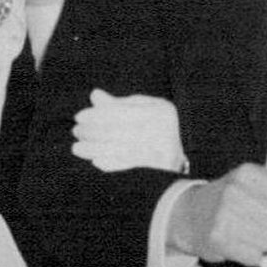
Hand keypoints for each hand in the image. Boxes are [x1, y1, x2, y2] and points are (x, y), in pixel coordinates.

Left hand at [71, 88, 187, 172]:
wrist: (190, 149)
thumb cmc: (162, 123)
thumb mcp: (146, 107)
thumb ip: (120, 103)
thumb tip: (94, 95)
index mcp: (160, 111)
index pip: (121, 113)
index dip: (97, 115)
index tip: (80, 117)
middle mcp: (162, 131)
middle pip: (118, 131)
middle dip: (92, 132)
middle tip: (76, 132)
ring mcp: (162, 152)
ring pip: (119, 150)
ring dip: (94, 149)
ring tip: (77, 147)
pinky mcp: (159, 170)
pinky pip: (129, 166)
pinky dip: (110, 163)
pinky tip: (96, 160)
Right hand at [168, 164, 266, 266]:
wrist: (188, 215)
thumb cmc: (233, 199)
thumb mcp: (261, 185)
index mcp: (249, 173)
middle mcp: (235, 190)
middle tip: (263, 226)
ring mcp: (223, 215)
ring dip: (264, 244)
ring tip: (248, 234)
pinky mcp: (216, 239)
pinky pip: (254, 257)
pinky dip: (251, 256)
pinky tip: (238, 244)